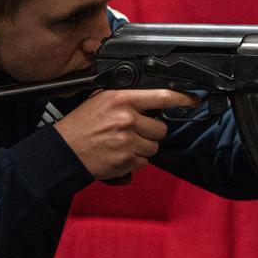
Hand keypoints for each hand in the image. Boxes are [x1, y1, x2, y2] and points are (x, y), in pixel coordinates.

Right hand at [54, 89, 198, 179]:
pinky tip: (119, 154)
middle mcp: (127, 118)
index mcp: (121, 99)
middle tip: (133, 131)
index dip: (182, 98)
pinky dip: (135, 160)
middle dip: (151, 132)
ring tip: (122, 144)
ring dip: (143, 147)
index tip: (193, 100)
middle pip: (160, 128)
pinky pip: (144, 161)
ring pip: (154, 146)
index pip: (161, 96)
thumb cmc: (81, 126)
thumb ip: (126, 98)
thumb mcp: (100, 100)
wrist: (64, 151)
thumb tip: (151, 99)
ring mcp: (128, 140)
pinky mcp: (127, 160)